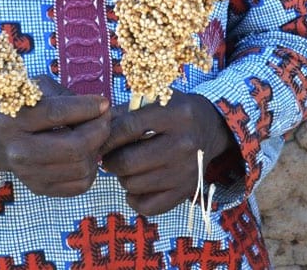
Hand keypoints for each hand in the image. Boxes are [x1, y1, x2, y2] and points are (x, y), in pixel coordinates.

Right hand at [0, 77, 109, 197]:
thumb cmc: (23, 108)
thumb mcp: (36, 90)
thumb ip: (65, 96)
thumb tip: (100, 108)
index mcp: (13, 119)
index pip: (56, 114)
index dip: (86, 108)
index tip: (103, 103)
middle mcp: (18, 150)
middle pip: (73, 147)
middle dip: (99, 131)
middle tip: (105, 119)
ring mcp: (28, 174)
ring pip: (81, 167)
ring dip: (97, 149)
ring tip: (95, 135)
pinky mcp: (39, 188)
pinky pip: (80, 185)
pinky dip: (91, 169)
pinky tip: (86, 154)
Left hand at [100, 93, 235, 214]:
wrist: (210, 127)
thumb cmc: (174, 111)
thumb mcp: (154, 100)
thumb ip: (124, 112)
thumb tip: (95, 130)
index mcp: (175, 115)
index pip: (128, 128)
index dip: (106, 137)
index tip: (99, 141)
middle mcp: (184, 143)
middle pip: (129, 161)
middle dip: (111, 161)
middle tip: (109, 157)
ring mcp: (186, 170)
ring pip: (134, 184)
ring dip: (122, 177)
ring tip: (126, 167)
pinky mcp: (186, 191)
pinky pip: (148, 206)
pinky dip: (134, 199)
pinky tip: (135, 186)